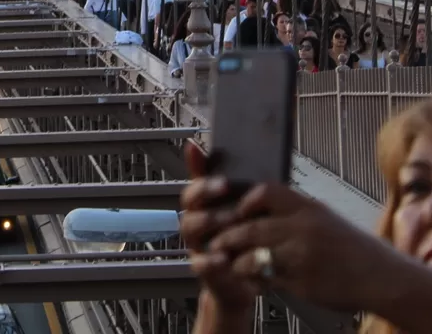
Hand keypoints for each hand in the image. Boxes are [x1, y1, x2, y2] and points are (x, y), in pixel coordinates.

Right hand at [179, 143, 259, 312]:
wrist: (242, 283)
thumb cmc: (239, 241)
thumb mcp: (237, 209)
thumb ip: (224, 183)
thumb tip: (205, 149)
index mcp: (203, 208)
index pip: (194, 187)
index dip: (203, 178)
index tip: (220, 173)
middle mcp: (196, 225)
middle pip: (189, 203)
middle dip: (204, 194)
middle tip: (224, 187)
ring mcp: (197, 247)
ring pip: (189, 229)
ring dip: (207, 221)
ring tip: (229, 219)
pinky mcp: (204, 270)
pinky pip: (199, 264)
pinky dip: (209, 260)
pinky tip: (224, 256)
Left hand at [189, 168, 401, 313]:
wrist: (384, 277)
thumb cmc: (354, 249)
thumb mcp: (325, 219)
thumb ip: (295, 213)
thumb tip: (263, 205)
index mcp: (308, 208)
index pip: (265, 192)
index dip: (244, 200)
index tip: (235, 210)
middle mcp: (304, 228)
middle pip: (251, 226)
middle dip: (228, 235)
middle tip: (217, 240)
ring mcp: (302, 256)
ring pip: (253, 254)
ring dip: (236, 259)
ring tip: (228, 261)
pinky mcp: (303, 282)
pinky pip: (267, 279)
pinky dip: (253, 280)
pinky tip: (252, 282)